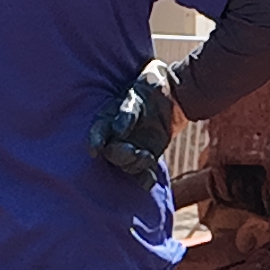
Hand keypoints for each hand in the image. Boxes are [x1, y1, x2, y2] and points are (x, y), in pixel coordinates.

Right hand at [90, 60, 180, 178]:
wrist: (174, 94)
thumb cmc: (150, 88)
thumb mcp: (138, 93)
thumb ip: (127, 111)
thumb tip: (118, 130)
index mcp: (109, 119)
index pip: (97, 132)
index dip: (94, 141)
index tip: (95, 150)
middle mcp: (116, 137)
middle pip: (112, 153)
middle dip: (120, 156)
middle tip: (134, 152)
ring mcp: (132, 148)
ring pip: (127, 165)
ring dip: (135, 166)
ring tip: (148, 157)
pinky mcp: (147, 156)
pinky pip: (143, 171)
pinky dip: (146, 179)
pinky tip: (150, 180)